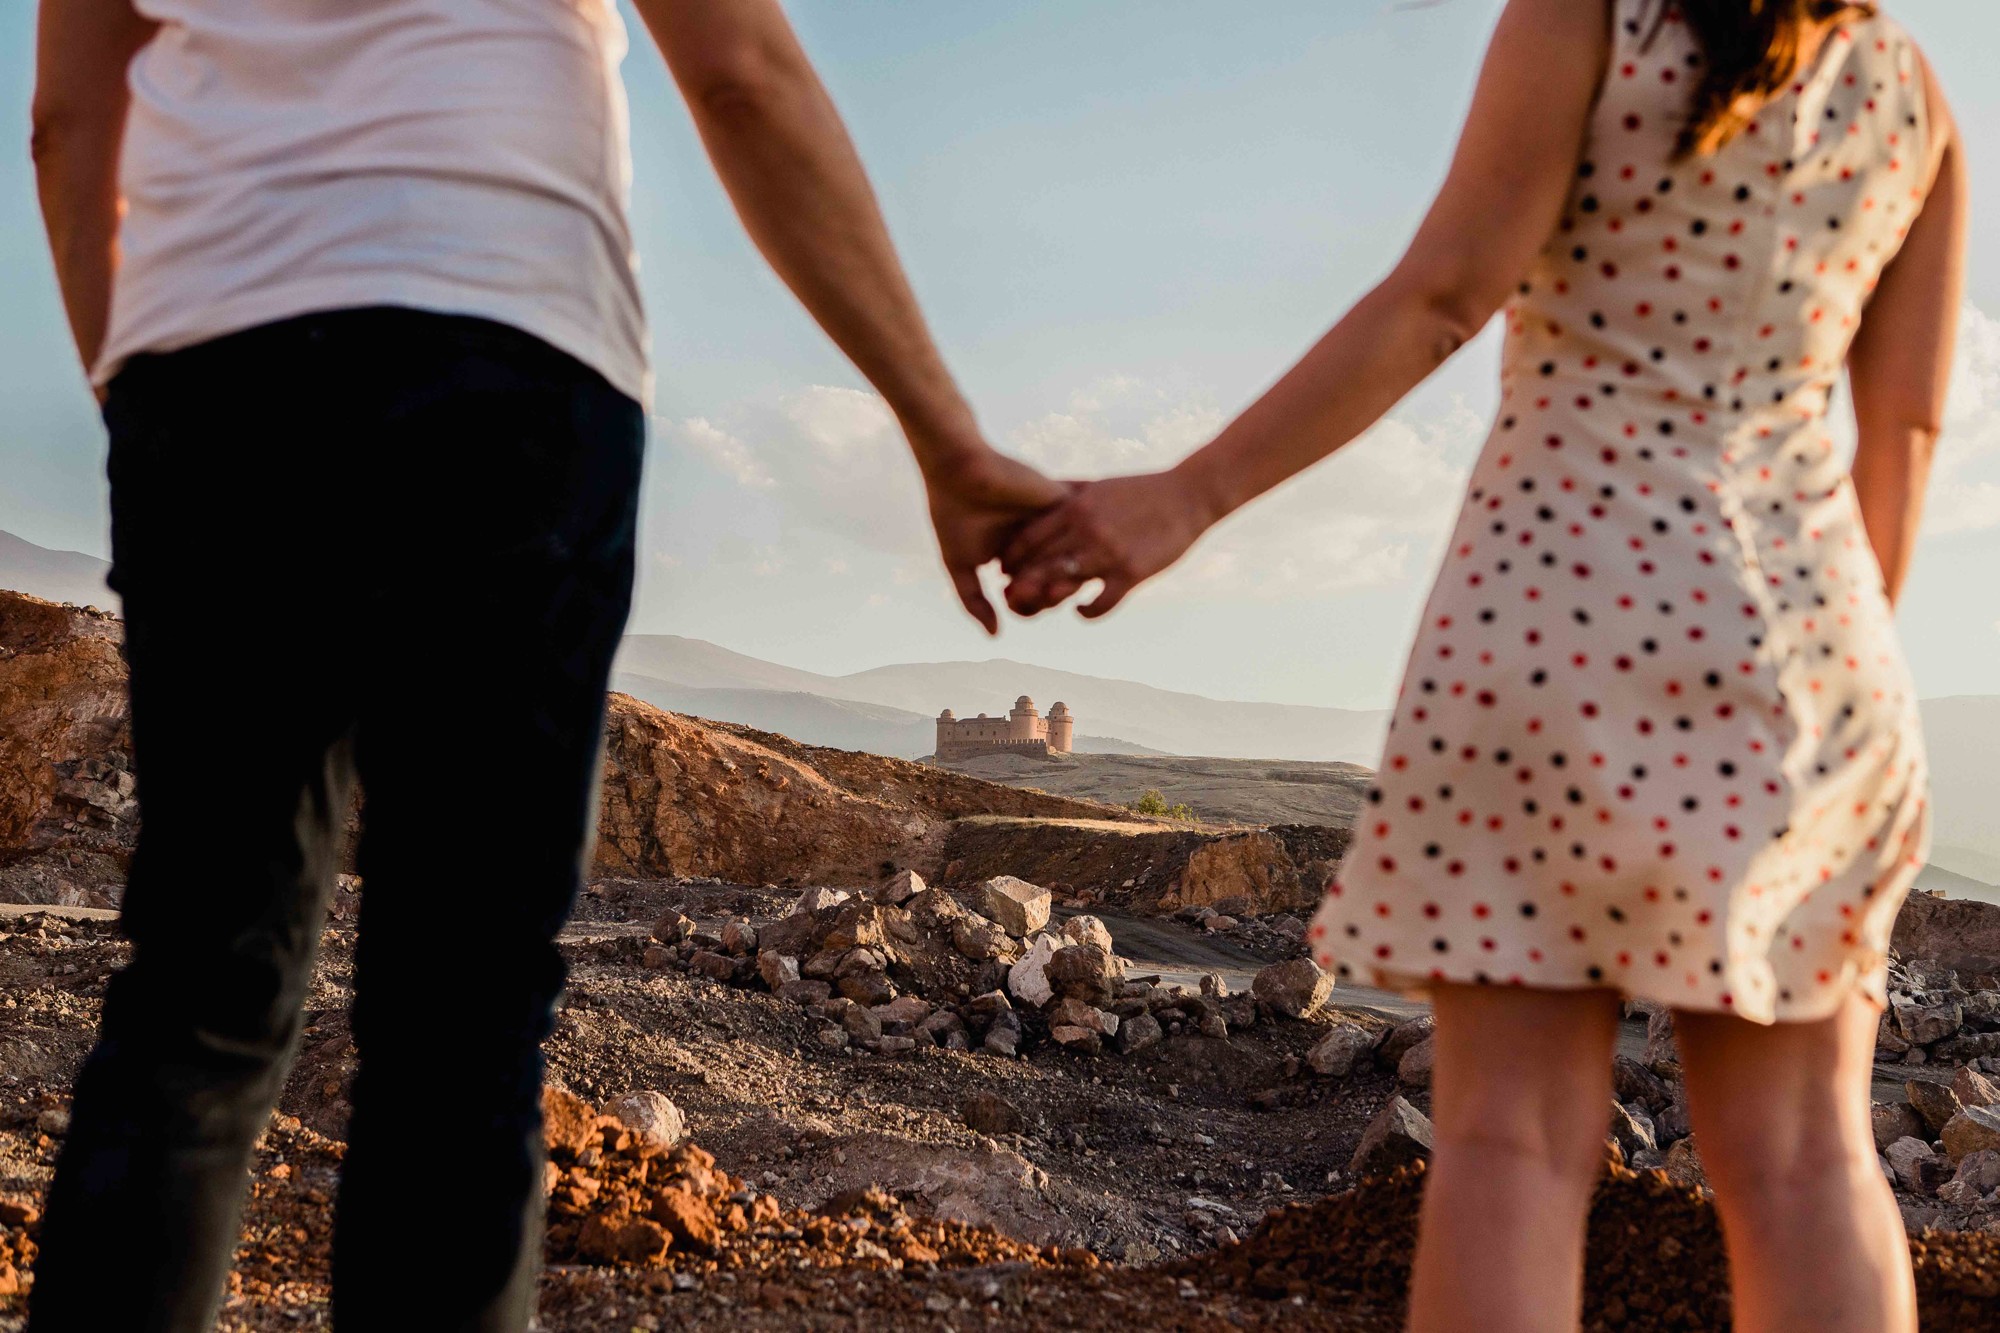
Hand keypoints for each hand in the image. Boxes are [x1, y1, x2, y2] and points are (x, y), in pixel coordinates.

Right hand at [920, 438, 1070, 634]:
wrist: (960, 471)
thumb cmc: (954, 516)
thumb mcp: (960, 565)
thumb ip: (975, 602)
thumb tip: (995, 636)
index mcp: (1013, 554)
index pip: (1032, 589)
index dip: (1026, 604)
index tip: (1011, 602)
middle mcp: (1036, 540)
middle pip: (1056, 580)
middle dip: (1049, 594)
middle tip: (1037, 594)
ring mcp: (1051, 522)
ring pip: (1073, 560)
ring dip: (1067, 576)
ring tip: (1058, 580)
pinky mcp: (1064, 503)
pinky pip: (1084, 533)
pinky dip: (1081, 548)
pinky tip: (1077, 557)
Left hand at [1000, 469, 1216, 618]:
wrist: (1188, 496)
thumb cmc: (1141, 490)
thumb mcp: (1099, 484)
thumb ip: (1067, 489)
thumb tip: (1039, 492)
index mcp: (1075, 507)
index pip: (1027, 539)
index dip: (1011, 559)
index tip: (1005, 572)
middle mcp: (1086, 531)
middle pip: (1039, 566)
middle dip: (1022, 585)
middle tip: (1016, 598)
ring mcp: (1109, 554)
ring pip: (1063, 586)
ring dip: (1048, 601)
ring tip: (1047, 604)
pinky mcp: (1132, 573)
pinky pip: (1099, 604)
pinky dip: (1086, 612)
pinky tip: (1082, 609)